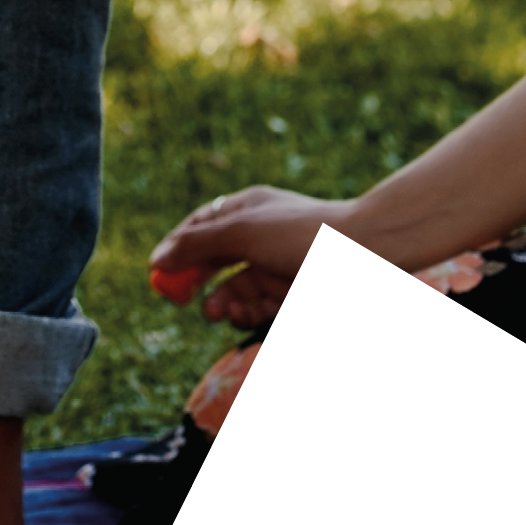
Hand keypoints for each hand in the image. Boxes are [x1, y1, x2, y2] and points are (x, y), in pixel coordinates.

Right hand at [147, 187, 355, 328]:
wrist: (366, 255)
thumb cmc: (304, 234)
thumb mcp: (242, 232)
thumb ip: (196, 245)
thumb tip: (158, 258)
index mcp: (248, 209)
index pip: (201, 226)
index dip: (178, 249)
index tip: (160, 274)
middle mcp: (260, 236)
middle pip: (215, 263)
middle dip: (199, 283)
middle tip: (185, 302)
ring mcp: (277, 267)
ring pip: (235, 290)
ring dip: (223, 303)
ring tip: (221, 312)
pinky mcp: (292, 295)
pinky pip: (259, 308)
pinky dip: (248, 314)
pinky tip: (249, 315)